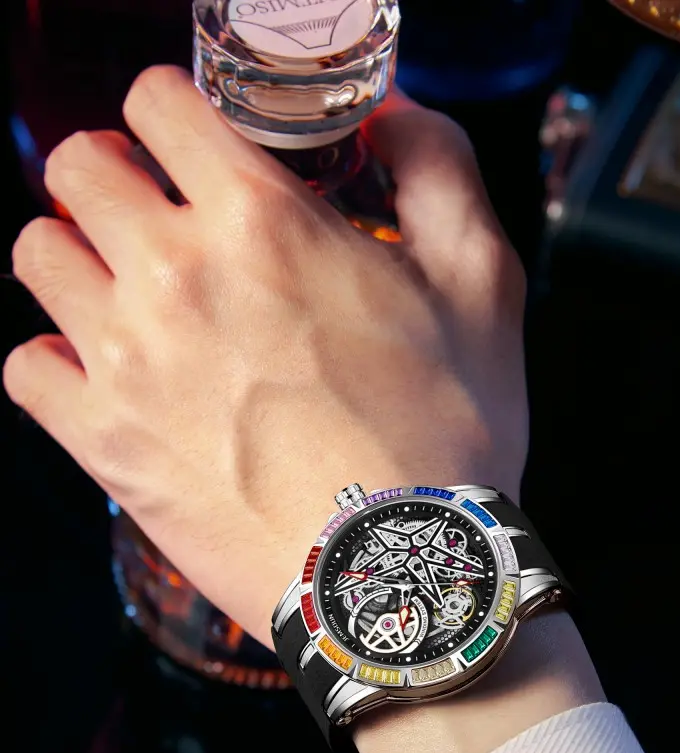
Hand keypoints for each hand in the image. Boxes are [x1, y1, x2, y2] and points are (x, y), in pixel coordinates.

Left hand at [4, 65, 527, 649]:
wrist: (399, 575)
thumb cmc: (448, 436)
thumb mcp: (482, 283)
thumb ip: (438, 167)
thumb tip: (391, 111)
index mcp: (262, 221)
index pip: (158, 100)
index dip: (177, 110)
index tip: (197, 145)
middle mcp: (174, 275)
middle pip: (77, 165)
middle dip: (119, 175)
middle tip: (162, 218)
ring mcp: (125, 361)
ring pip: (35, 253)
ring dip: (78, 255)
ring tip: (129, 293)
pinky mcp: (102, 444)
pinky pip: (23, 367)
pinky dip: (54, 360)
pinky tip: (106, 375)